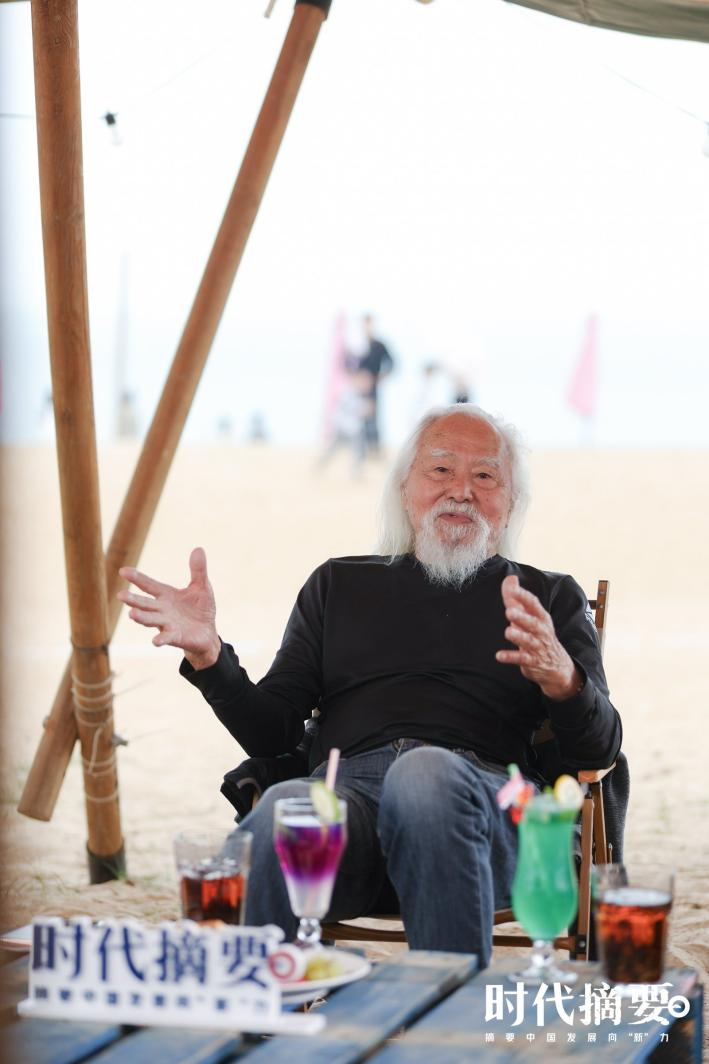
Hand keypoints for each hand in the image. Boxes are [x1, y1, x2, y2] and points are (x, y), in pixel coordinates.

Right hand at [117, 547, 219, 669]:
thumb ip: (198, 570)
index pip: (149, 585)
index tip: (123, 571)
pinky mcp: (176, 637)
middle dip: (133, 600)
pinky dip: (161, 639)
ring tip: (131, 614)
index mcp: (166, 595)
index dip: (137, 578)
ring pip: (151, 619)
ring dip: (141, 617)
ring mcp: (167, 624)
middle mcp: (162, 609)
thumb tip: (199, 548)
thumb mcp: (202, 587)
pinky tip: (155, 641)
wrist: (208, 633)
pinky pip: (166, 637)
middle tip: (120, 595)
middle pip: (144, 604)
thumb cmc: (201, 609)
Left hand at [495, 575, 580, 699]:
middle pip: (533, 623)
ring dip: (519, 636)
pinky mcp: (533, 661)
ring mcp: (538, 646)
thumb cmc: (539, 635)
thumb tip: (510, 578)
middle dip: (522, 617)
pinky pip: (522, 659)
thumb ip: (516, 598)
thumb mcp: (530, 616)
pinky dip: (511, 657)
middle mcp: (541, 630)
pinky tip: (499, 655)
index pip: (533, 604)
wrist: (557, 666)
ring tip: (508, 632)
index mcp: (541, 617)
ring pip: (529, 641)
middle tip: (509, 611)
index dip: (523, 596)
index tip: (512, 588)